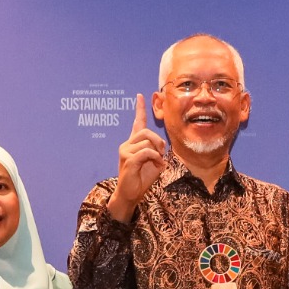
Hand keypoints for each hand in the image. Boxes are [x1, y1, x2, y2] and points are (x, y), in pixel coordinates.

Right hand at [107, 93, 168, 218]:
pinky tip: (155, 164)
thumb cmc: (142, 178)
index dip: (139, 109)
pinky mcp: (128, 159)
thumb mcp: (154, 161)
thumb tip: (162, 143)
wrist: (131, 194)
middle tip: (161, 154)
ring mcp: (125, 151)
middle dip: (158, 141)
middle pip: (146, 131)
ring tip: (157, 162)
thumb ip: (156, 149)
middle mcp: (127, 144)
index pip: (137, 122)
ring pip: (147, 141)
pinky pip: (146, 151)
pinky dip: (155, 157)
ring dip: (157, 152)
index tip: (140, 95)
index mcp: (133, 143)